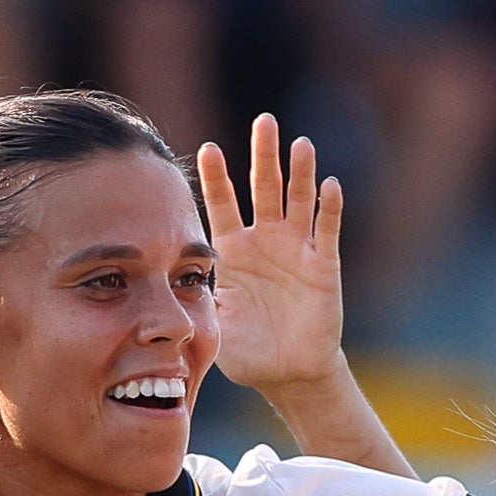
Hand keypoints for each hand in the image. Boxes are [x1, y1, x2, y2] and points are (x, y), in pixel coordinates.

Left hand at [203, 114, 349, 396]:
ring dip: (300, 173)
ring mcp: (296, 250)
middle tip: (265, 121)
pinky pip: (325, 232)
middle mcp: (266, 240)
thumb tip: (166, 287)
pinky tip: (330, 185)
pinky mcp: (323, 267)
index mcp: (234, 250)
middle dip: (264, 155)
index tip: (208, 149)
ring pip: (298, 202)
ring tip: (299, 143)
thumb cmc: (247, 349)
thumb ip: (198, 301)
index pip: (224, 204)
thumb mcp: (214, 323)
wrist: (287, 374)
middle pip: (265, 188)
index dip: (217, 178)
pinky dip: (329, 209)